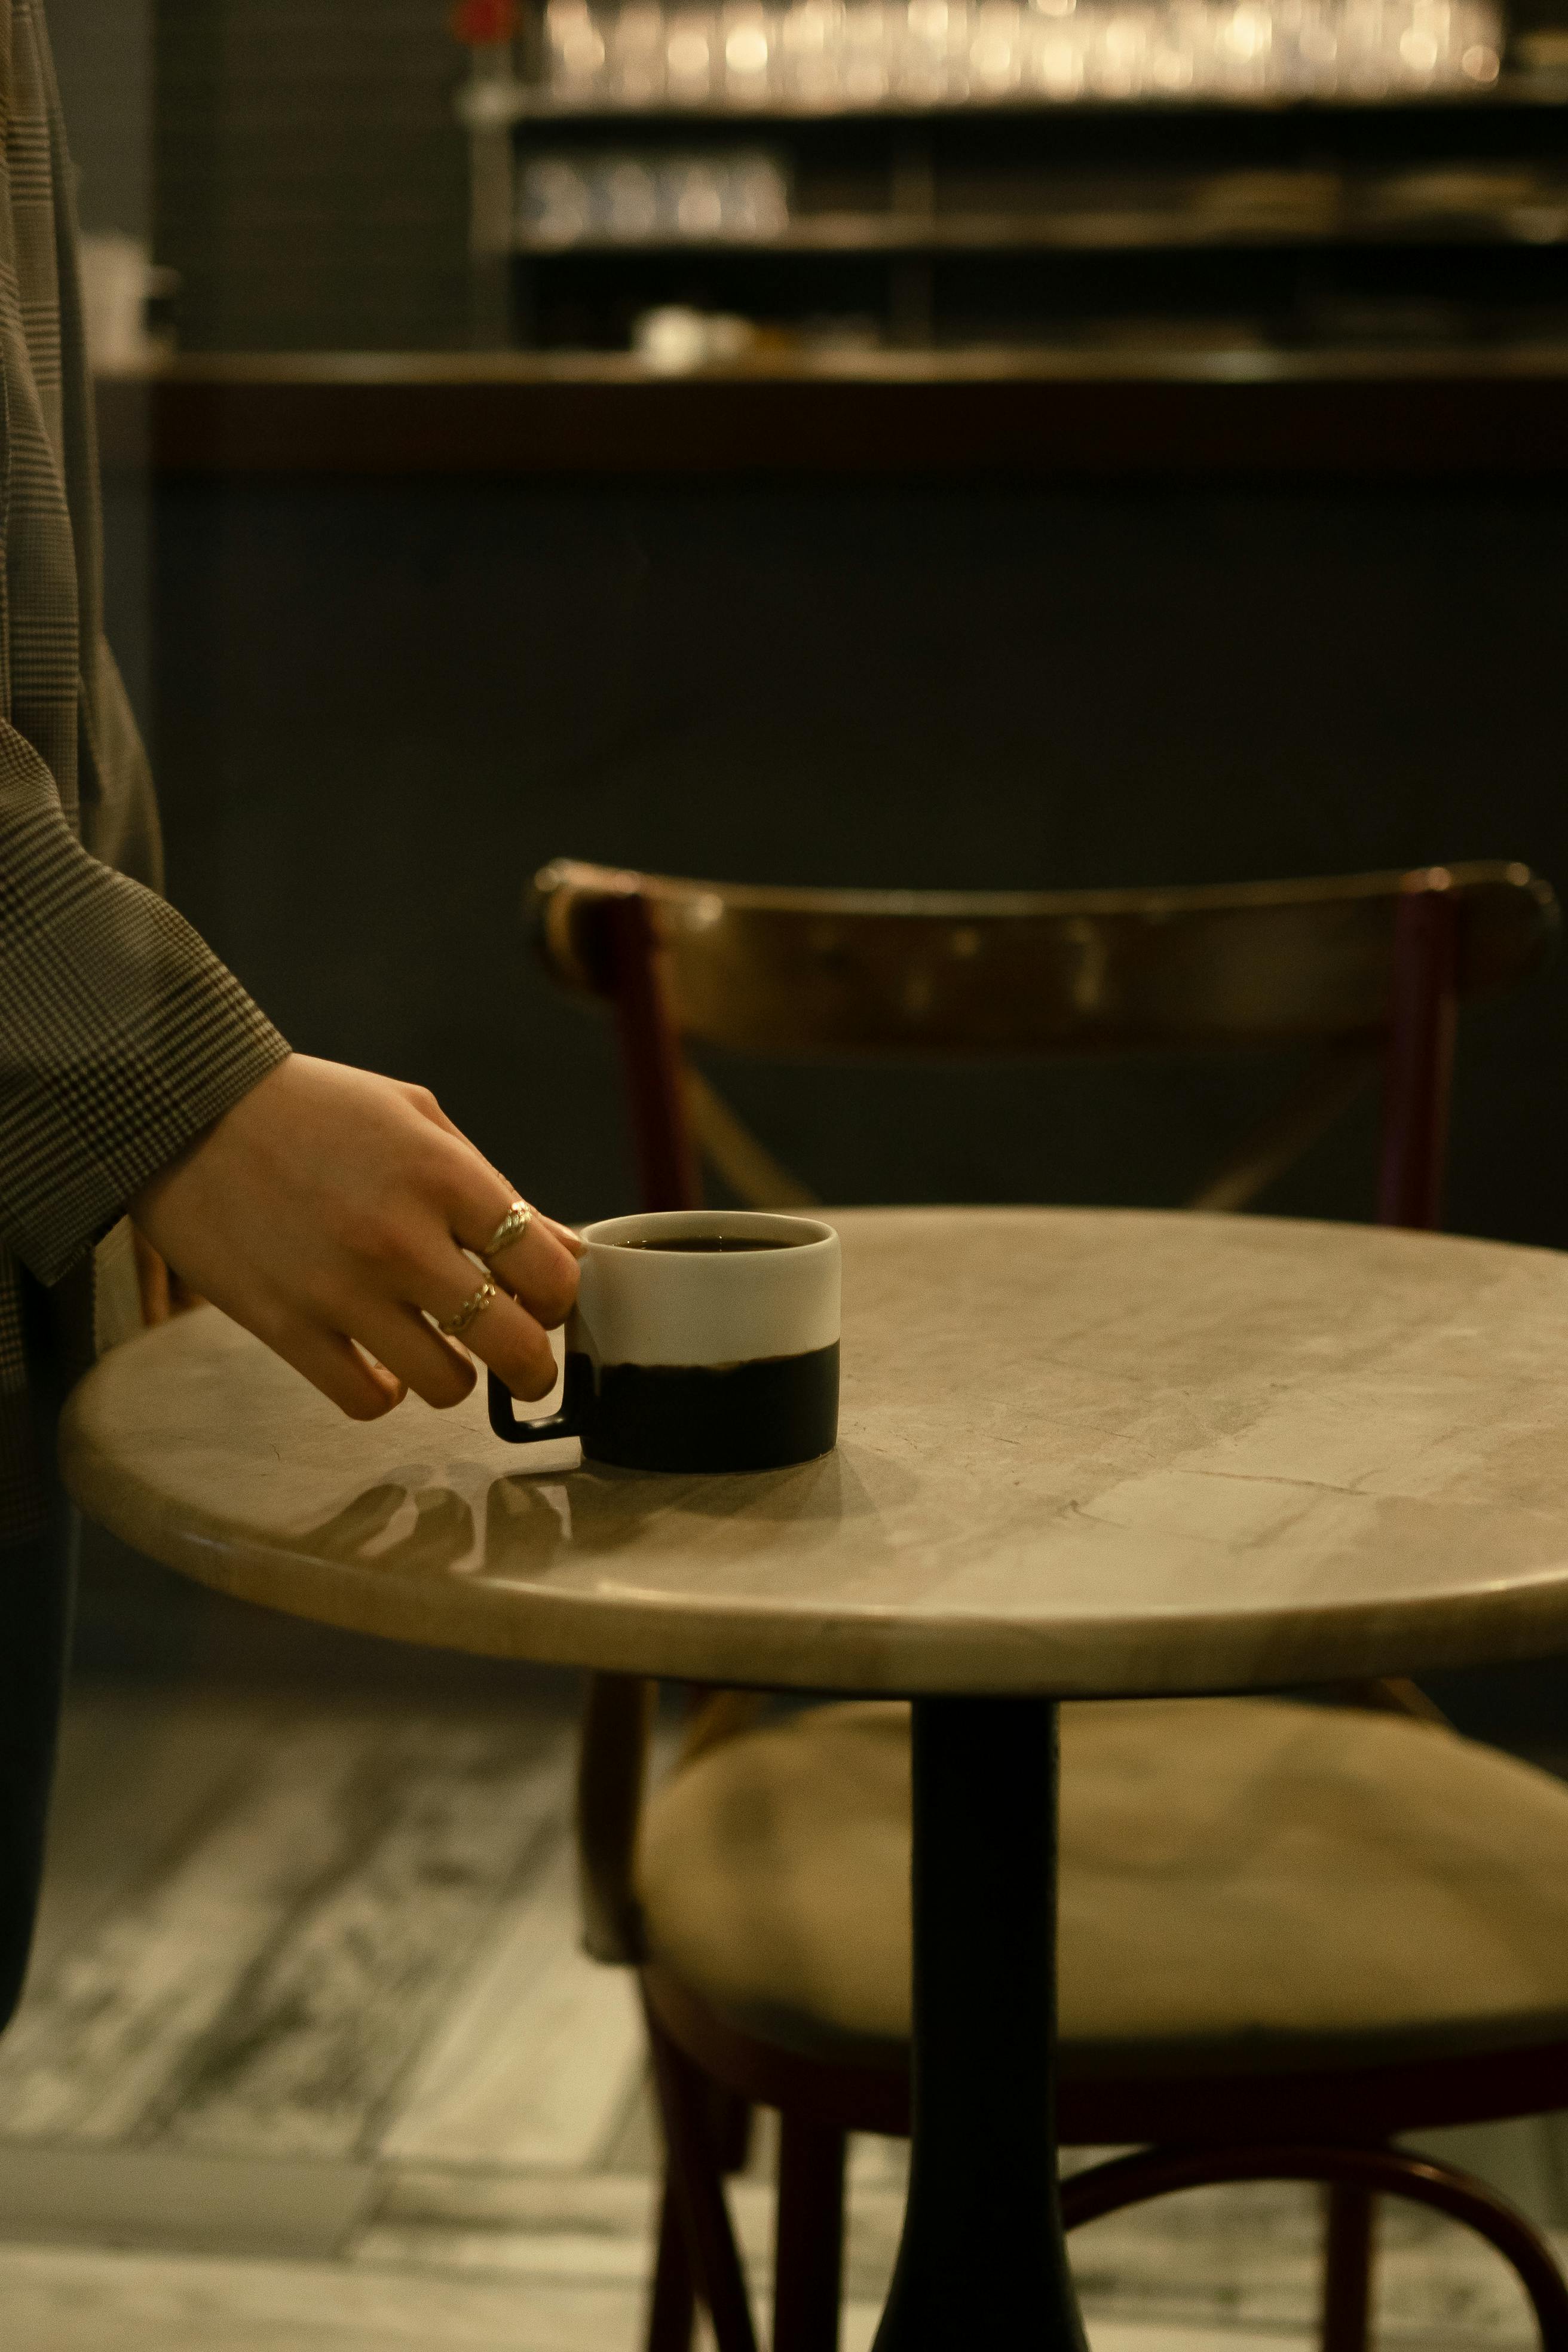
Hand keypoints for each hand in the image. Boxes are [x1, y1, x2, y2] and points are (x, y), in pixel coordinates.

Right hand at [131, 1053, 581, 1421]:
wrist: (187, 1111)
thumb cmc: (314, 1109)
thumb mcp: (418, 1119)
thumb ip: (495, 1187)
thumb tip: (569, 1251)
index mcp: (443, 1177)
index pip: (549, 1272)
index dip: (561, 1298)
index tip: (546, 1300)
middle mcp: (400, 1239)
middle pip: (514, 1344)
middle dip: (536, 1364)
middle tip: (527, 1362)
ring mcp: (341, 1290)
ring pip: (447, 1387)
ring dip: (457, 1378)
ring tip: (442, 1351)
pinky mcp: (287, 1328)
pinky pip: (367, 1400)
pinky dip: (386, 1393)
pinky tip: (383, 1365)